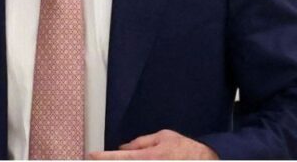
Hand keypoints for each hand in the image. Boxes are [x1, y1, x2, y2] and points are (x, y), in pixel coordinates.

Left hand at [88, 129, 217, 159]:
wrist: (206, 160)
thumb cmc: (185, 148)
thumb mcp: (163, 137)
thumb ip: (141, 143)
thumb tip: (123, 148)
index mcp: (150, 156)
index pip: (121, 158)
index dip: (103, 157)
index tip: (91, 156)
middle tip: (95, 159)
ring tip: (107, 160)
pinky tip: (126, 161)